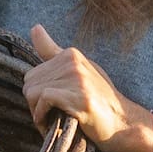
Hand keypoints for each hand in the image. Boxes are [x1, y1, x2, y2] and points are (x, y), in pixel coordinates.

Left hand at [21, 24, 145, 151]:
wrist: (123, 122)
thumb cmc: (98, 99)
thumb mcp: (78, 70)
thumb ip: (53, 52)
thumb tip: (34, 26)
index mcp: (70, 54)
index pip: (32, 74)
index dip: (36, 94)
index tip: (46, 107)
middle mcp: (73, 62)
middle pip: (29, 84)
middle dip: (34, 105)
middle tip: (48, 117)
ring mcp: (78, 79)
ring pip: (33, 93)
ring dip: (37, 113)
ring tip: (50, 122)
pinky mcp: (80, 97)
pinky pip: (44, 100)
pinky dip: (42, 115)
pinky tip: (51, 124)